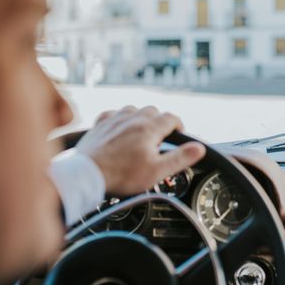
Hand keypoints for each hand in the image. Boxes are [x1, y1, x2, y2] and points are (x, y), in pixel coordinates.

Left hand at [75, 106, 205, 195]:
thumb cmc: (121, 175)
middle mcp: (133, 119)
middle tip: (162, 135)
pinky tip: (120, 126)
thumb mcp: (157, 171)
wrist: (86, 174)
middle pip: (153, 111)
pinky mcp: (99, 124)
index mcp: (149, 129)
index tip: (180, 133)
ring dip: (141, 117)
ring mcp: (115, 119)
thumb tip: (199, 148)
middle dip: (160, 120)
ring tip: (142, 130)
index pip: (172, 118)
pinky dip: (120, 118)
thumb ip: (180, 158)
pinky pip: (113, 113)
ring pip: (134, 109)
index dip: (179, 125)